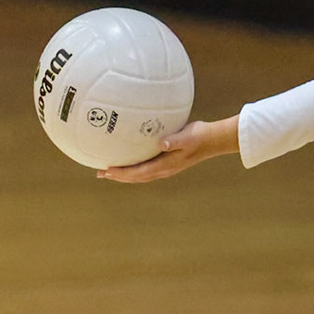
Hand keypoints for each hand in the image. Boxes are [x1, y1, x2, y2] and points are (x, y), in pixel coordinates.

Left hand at [96, 116, 238, 182]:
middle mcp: (163, 169)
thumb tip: (161, 143)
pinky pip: (146, 167)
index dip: (122, 173)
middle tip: (100, 173)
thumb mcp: (188, 137)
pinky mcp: (167, 161)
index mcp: (165, 166)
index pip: (139, 172)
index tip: (107, 171)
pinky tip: (129, 158)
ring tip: (109, 170)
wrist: (213, 140)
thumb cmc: (199, 136)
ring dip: (124, 174)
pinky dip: (134, 166)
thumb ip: (174, 140)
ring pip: (140, 174)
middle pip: (136, 177)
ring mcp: (165, 167)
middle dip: (118, 176)